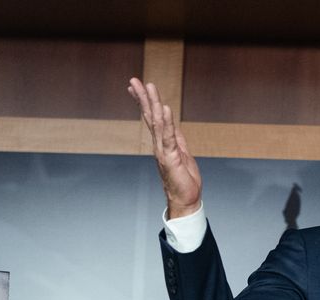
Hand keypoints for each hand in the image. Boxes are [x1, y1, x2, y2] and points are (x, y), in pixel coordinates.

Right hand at [128, 77, 201, 218]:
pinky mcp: (171, 157)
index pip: (151, 118)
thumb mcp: (181, 152)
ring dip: (152, 104)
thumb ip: (175, 138)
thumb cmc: (183, 179)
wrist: (185, 200)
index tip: (136, 87)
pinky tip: (163, 108)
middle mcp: (159, 144)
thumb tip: (171, 125)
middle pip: (149, 116)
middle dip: (142, 98)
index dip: (144, 101)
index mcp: (162, 142)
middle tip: (134, 81)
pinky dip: (166, 122)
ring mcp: (163, 150)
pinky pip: (168, 136)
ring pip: (156, 123)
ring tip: (148, 87)